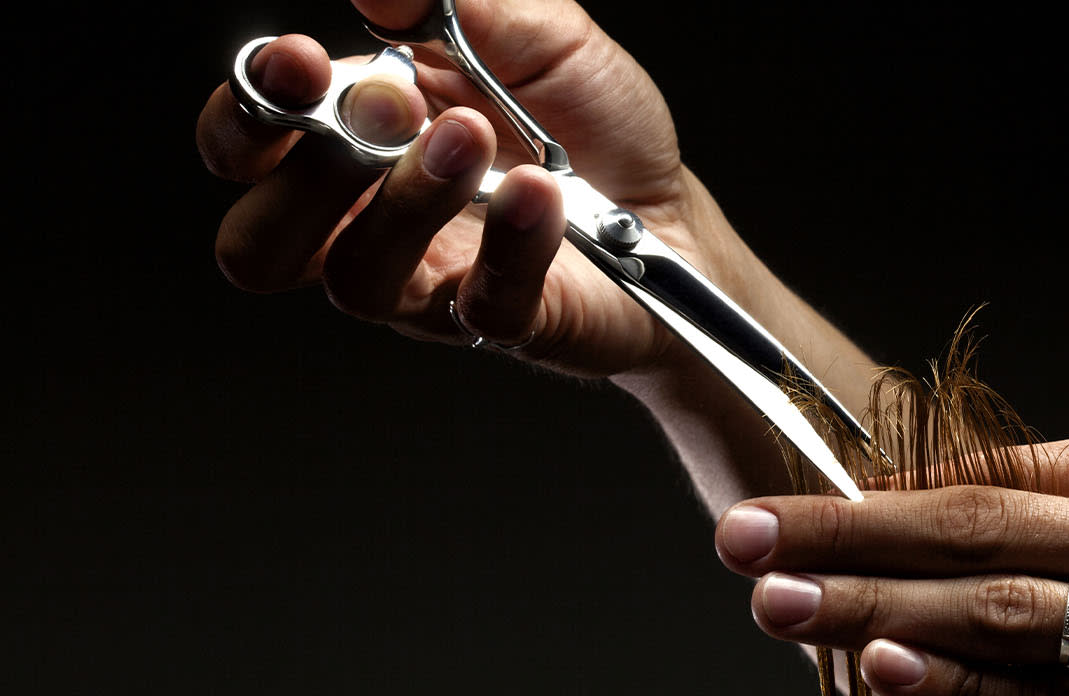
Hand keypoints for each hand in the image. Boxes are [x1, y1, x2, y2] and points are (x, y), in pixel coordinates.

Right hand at [197, 0, 744, 376]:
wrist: (675, 207)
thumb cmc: (590, 126)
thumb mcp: (536, 34)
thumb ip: (456, 4)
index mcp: (355, 137)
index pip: (247, 145)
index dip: (246, 113)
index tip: (297, 61)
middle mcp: (371, 222)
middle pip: (259, 245)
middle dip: (303, 177)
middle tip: (389, 108)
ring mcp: (433, 283)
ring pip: (356, 280)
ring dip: (405, 200)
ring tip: (471, 138)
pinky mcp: (505, 322)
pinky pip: (483, 305)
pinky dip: (512, 242)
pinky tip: (540, 191)